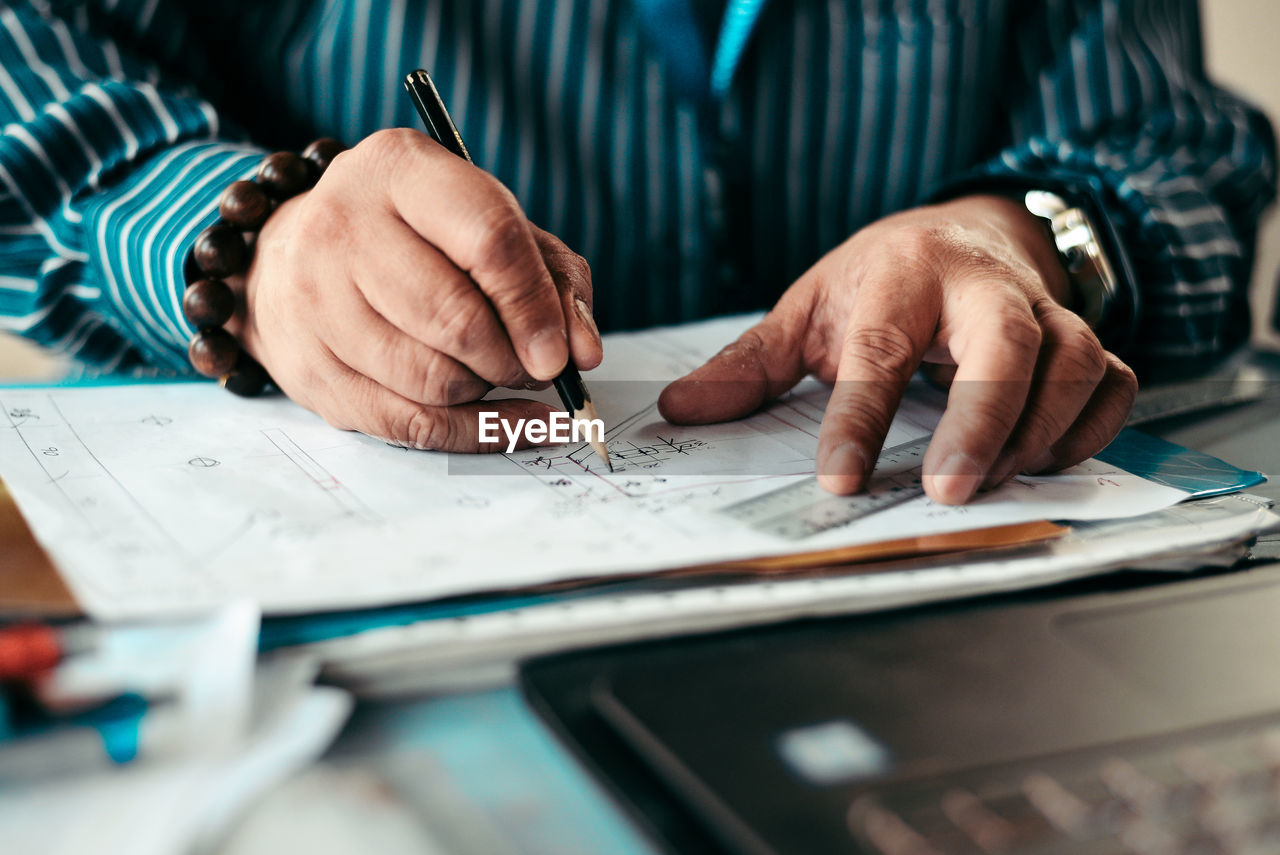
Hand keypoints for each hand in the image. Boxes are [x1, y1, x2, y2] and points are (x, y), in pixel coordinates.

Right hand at [227, 129, 601, 449]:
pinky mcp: (307, 367)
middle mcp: (344, 226)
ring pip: (432, 380)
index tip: (561, 352)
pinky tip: (504, 420)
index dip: (535, 307)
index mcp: (400, 170)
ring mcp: (315, 300)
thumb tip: (582, 352)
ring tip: (496, 373)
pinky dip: (470, 433)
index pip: (489, 242)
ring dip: (485, 391)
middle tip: (534, 367)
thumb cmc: (412, 236)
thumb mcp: (488, 221)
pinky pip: (407, 424)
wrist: (291, 254)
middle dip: (512, 360)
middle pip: (457, 320)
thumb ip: (552, 276)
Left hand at [659, 195, 1136, 503]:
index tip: (837, 481)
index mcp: (902, 275)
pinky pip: (1113, 384)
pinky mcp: (1086, 336)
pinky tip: (1041, 463)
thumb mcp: (809, 307)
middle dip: (983, 421)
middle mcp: (981, 287)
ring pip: (1074, 364)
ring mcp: (1043, 311)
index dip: (859, 418)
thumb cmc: (881, 280)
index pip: (880, 349)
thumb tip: (680, 410)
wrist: (966, 233)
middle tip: (947, 491)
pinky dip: (1088, 431)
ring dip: (1038, 433)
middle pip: (1007, 345)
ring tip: (990, 482)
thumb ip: (751, 363)